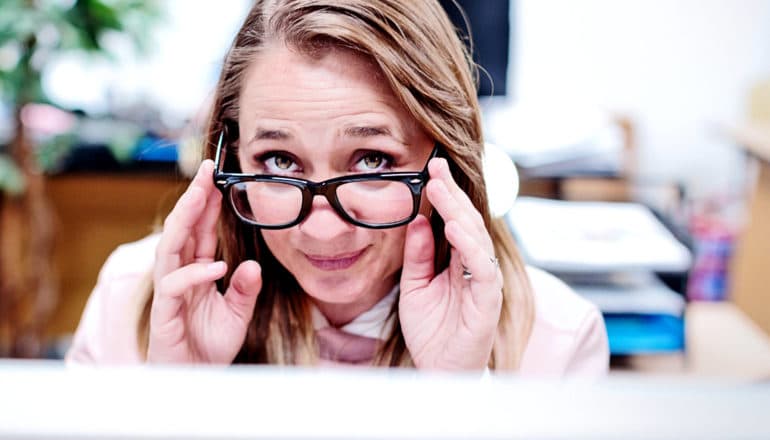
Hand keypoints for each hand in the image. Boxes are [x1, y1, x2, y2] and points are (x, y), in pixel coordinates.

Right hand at [148, 160, 261, 362]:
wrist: (193, 382)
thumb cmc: (209, 346)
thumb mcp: (237, 314)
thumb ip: (245, 289)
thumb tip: (255, 265)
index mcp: (196, 271)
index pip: (199, 231)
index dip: (207, 204)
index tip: (219, 176)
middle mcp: (179, 276)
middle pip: (182, 229)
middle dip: (194, 199)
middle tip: (207, 172)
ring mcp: (169, 292)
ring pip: (171, 248)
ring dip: (186, 221)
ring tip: (202, 196)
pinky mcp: (164, 313)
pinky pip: (175, 287)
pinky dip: (195, 275)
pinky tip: (215, 267)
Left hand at [399, 157, 502, 370]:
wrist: (438, 370)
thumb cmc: (431, 330)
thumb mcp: (414, 286)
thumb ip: (418, 255)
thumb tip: (420, 219)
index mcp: (458, 261)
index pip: (455, 221)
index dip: (445, 196)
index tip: (431, 169)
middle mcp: (474, 267)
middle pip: (468, 222)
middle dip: (452, 194)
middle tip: (437, 168)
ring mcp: (484, 282)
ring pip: (476, 238)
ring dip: (459, 212)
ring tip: (442, 189)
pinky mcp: (487, 300)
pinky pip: (482, 268)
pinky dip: (469, 246)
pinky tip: (455, 228)